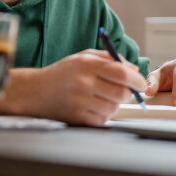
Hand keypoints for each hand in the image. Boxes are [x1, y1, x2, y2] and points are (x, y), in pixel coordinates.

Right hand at [0, 50, 147, 125]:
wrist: (34, 91)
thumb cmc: (62, 73)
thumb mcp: (82, 57)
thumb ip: (109, 59)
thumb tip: (134, 69)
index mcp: (85, 64)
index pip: (121, 73)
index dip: (137, 79)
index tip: (141, 83)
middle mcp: (83, 83)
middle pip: (121, 93)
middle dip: (128, 93)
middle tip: (123, 91)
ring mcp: (79, 102)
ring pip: (114, 108)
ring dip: (114, 104)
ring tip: (101, 97)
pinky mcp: (77, 117)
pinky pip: (103, 119)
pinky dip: (103, 114)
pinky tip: (92, 106)